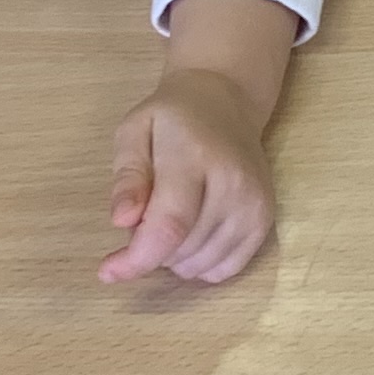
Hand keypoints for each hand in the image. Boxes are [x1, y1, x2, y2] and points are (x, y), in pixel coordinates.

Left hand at [103, 0, 299, 283]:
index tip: (108, 272)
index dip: (138, 258)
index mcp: (195, 158)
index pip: (169, 225)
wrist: (226, 102)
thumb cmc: (171, 118)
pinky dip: (200, 263)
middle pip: (182, 250)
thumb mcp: (133, 131)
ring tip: (170, 217)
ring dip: (174, 257)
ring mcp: (255, 205)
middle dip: (149, 248)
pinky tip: (192, 234)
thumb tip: (122, 221)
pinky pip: (225, 269)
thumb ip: (127, 176)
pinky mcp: (265, 221)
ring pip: (201, 265)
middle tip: (144, 212)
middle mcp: (233, 185)